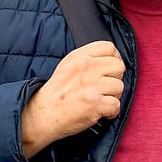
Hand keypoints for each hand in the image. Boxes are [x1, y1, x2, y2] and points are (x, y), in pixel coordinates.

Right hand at [21, 41, 124, 158]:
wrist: (41, 115)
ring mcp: (91, 86)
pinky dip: (111, 112)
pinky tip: (102, 112)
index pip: (109, 47)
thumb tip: (110, 59)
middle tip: (105, 88)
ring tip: (101, 101)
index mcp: (79, 57)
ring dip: (113, 97)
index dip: (114, 59)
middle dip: (115, 78)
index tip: (109, 70)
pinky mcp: (95, 104)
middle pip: (119, 66)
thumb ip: (87, 59)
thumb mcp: (67, 65)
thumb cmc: (55, 93)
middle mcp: (86, 68)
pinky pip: (116, 105)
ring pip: (119, 86)